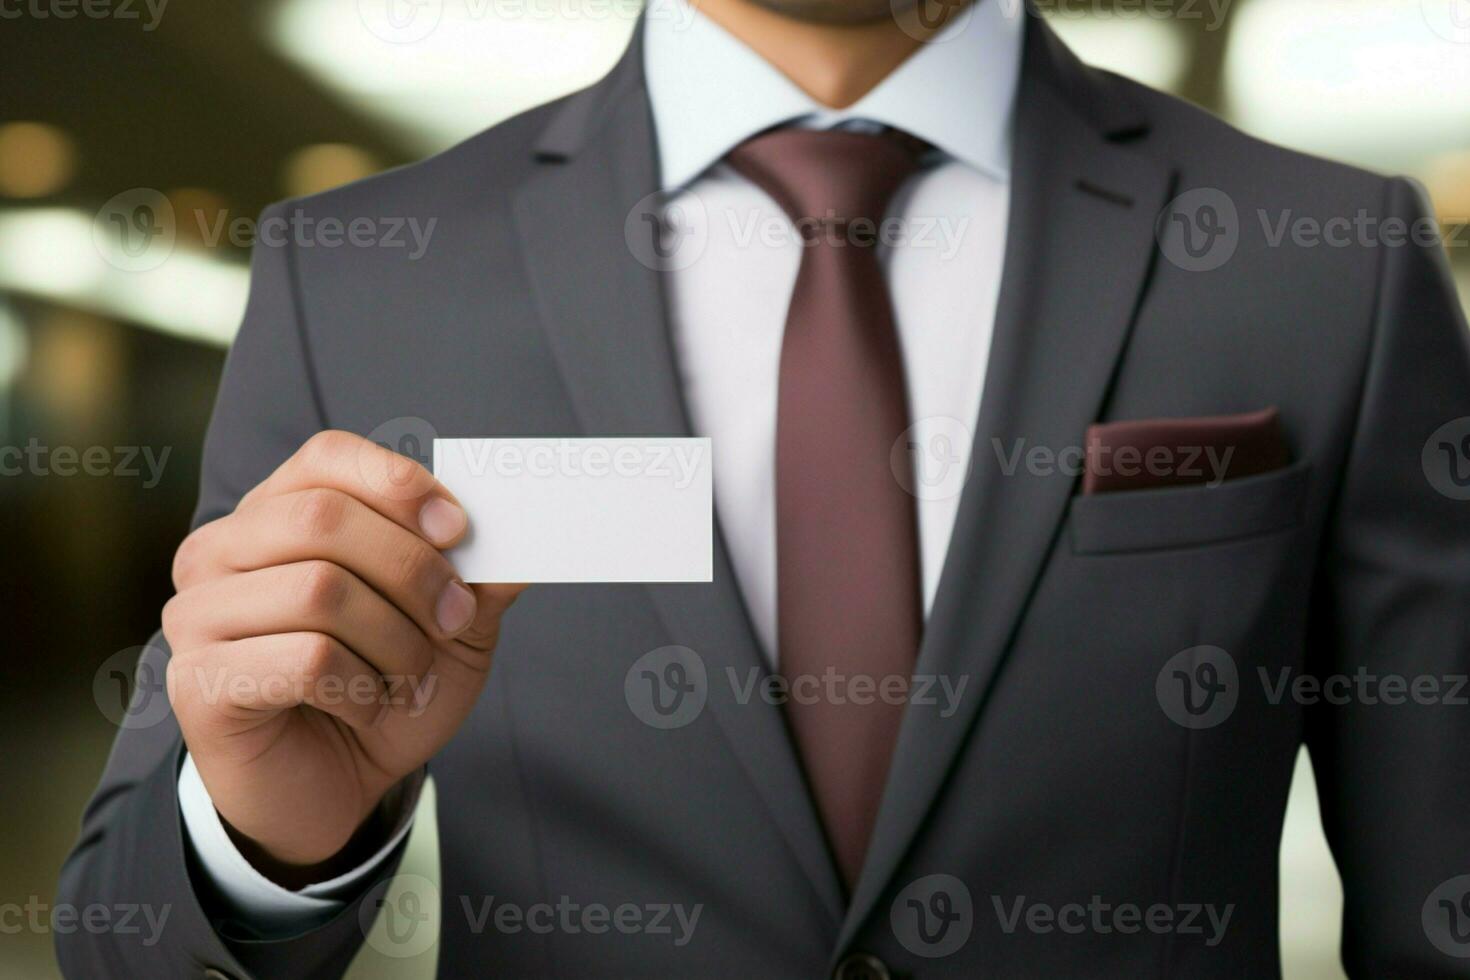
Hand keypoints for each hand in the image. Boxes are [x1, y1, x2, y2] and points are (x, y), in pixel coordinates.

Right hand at [164, 430, 523, 881]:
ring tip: (409, 675)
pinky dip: (361, 688)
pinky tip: (365, 708)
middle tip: (452, 617)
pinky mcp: (199, 682)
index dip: (398, 483)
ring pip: (319, 589)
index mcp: (275, 515)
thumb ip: (479, 573)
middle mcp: (220, 552)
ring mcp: (197, 615)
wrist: (336, 790)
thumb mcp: (449, 626)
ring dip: (394, 640)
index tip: (457, 529)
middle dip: (412, 570)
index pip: (327, 456)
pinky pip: (305, 660)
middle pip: (323, 518)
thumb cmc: (383, 691)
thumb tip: (523, 530)